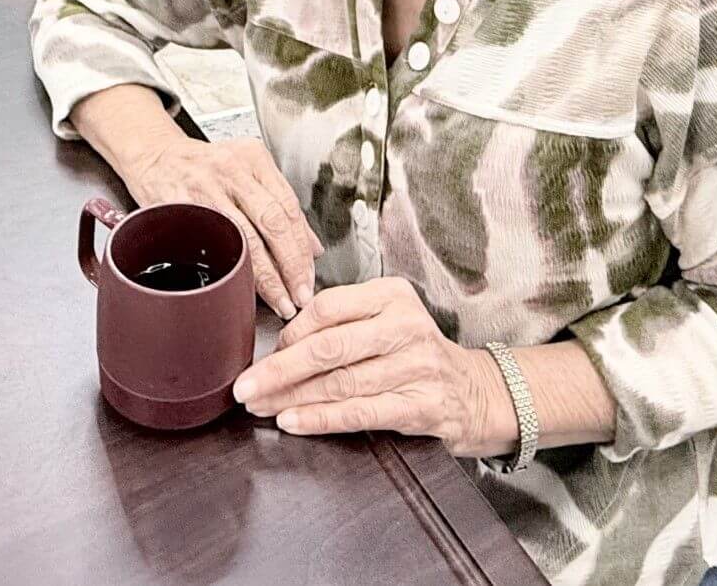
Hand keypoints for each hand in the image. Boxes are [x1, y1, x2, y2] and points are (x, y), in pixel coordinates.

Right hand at [126, 134, 323, 319]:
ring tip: (280, 300)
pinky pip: (212, 244)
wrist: (155, 157)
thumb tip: (313, 248)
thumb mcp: (247, 171)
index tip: (309, 277)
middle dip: (291, 265)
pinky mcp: (181, 207)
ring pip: (245, 238)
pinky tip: (242, 287)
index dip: (303, 248)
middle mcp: (233, 170)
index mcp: (254, 159)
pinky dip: (232, 270)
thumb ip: (281, 205)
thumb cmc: (203, 167)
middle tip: (300, 295)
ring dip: (267, 277)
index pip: (289, 207)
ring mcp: (205, 188)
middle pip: (273, 222)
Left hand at [231, 276, 513, 457]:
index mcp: (391, 295)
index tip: (266, 353)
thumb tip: (280, 344)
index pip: (328, 307)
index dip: (291, 332)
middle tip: (245, 385)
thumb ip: (343, 322)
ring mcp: (415, 366)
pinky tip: (292, 421)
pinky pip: (359, 413)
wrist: (471, 390)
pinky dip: (320, 419)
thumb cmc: (413, 352)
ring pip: (339, 383)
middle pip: (328, 347)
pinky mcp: (420, 405)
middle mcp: (405, 326)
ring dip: (292, 398)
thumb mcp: (386, 318)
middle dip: (279, 370)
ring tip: (260, 406)